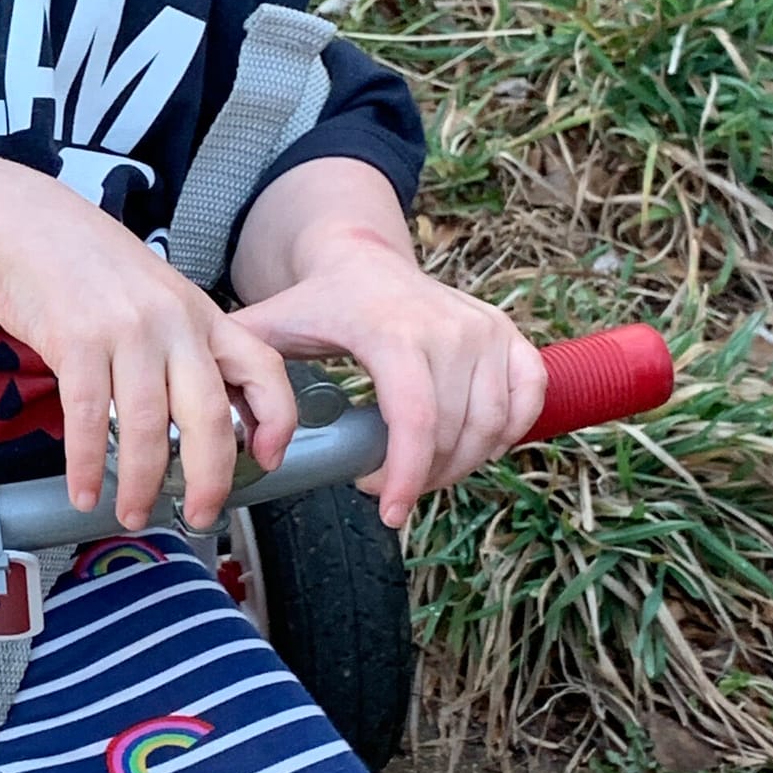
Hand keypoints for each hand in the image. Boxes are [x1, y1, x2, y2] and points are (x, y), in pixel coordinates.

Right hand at [0, 185, 296, 531]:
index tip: (268, 460)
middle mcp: (172, 323)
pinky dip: (86, 464)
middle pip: (210, 415)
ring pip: (147, 427)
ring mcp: (125, 331)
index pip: (263, 368)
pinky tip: (84, 489)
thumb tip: (208, 417)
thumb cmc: (91, 268)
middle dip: (208, 479)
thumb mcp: (158, 298)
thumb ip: (186, 349)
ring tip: (131, 511)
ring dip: (140, 483)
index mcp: (201, 314)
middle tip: (198, 515)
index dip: (276, 420)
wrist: (28, 225)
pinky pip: (88, 418)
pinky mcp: (76, 341)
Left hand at [231, 230, 547, 528]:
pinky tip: (472, 448)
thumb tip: (244, 446)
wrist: (363, 259)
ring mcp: (483, 329)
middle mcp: (447, 328)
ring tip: (419, 474)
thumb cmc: (316, 304)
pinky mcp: (508, 335)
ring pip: (491, 426)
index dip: (407, 474)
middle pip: (452, 432)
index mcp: (391, 330)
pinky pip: (527, 399)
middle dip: (422, 479)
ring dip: (460, 466)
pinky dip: (506, 434)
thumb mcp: (270, 330)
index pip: (414, 417)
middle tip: (388, 492)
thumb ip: (246, 380)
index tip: (389, 513)